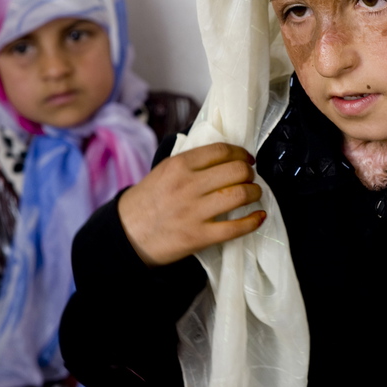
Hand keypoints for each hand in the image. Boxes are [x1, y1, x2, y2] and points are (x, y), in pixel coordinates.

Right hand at [117, 143, 265, 265]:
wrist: (127, 234)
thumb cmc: (147, 201)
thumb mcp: (163, 171)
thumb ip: (190, 162)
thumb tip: (223, 155)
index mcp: (179, 165)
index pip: (221, 151)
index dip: (241, 153)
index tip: (247, 159)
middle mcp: (187, 186)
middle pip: (236, 171)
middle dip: (250, 173)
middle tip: (250, 178)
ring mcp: (193, 212)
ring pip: (239, 195)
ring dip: (254, 193)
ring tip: (254, 194)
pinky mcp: (198, 236)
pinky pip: (234, 227)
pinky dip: (252, 221)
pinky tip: (258, 217)